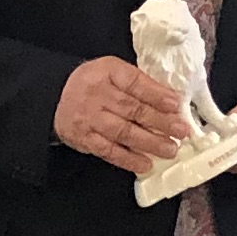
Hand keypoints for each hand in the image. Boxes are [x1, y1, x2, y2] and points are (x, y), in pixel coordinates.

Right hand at [54, 56, 190, 176]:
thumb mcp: (113, 71)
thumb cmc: (93, 83)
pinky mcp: (85, 139)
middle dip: (160, 122)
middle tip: (181, 131)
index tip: (176, 105)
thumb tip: (171, 100)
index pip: (135, 83)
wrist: (55, 97)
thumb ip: (139, 82)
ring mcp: (90, 118)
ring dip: (149, 142)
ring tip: (170, 149)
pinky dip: (128, 159)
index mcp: (107, 72)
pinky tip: (145, 164)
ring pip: (123, 132)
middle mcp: (97, 95)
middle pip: (132, 109)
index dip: (156, 94)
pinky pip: (109, 150)